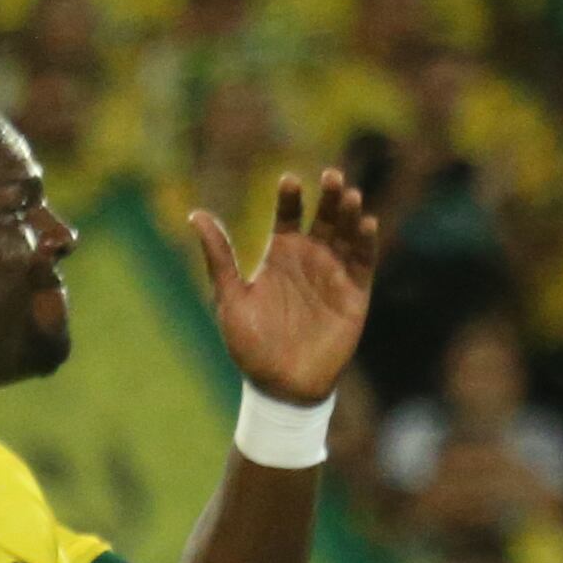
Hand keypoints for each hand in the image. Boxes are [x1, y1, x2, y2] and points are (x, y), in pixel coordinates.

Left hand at [189, 170, 379, 407]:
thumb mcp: (230, 297)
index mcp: (281, 255)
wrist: (280, 385)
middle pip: (323, 216)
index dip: (290, 197)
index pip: (288, 215)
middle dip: (328, 195)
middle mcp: (310, 257)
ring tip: (348, 195)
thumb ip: (219, 256)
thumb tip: (196, 215)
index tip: (288, 181)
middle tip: (331, 176)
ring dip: (349, 212)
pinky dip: (366, 241)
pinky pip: (363, 260)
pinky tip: (365, 223)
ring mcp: (334, 272)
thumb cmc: (251, 344)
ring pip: (346, 232)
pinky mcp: (355, 291)